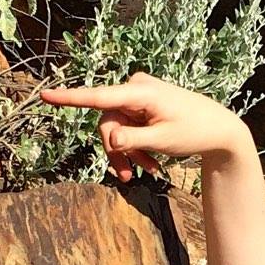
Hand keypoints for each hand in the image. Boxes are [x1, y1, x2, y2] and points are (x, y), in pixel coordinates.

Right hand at [38, 72, 251, 181]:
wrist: (220, 130)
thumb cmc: (195, 132)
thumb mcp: (163, 141)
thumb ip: (133, 140)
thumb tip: (111, 139)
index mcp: (141, 92)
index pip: (98, 97)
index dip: (69, 98)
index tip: (44, 94)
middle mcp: (136, 88)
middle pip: (107, 122)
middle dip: (116, 150)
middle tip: (128, 177)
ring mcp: (138, 96)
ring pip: (116, 128)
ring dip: (127, 152)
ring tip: (147, 171)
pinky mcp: (142, 106)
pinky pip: (128, 127)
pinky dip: (136, 146)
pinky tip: (151, 164)